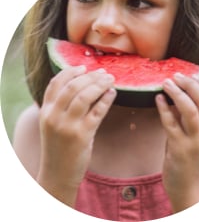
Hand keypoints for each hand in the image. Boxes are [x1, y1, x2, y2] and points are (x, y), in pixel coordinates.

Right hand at [37, 66, 115, 205]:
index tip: (84, 67)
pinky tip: (113, 93)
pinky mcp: (82, 135)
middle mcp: (54, 116)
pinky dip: (106, 100)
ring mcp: (67, 126)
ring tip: (110, 79)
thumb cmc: (59, 146)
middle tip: (103, 72)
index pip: (56, 83)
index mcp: (45, 111)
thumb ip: (62, 106)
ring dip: (99, 84)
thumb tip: (83, 85)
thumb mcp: (54, 124)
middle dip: (90, 76)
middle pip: (73, 86)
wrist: (58, 173)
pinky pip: (97, 112)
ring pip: (85, 96)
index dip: (70, 71)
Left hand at [156, 73, 198, 210]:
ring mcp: (194, 142)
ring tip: (166, 83)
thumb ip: (187, 118)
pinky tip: (157, 99)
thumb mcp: (193, 135)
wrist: (186, 185)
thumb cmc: (187, 156)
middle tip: (176, 75)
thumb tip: (176, 95)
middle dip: (190, 84)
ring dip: (177, 93)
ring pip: (189, 110)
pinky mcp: (179, 149)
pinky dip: (163, 108)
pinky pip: (170, 123)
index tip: (189, 75)